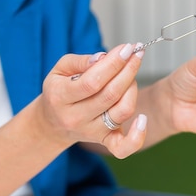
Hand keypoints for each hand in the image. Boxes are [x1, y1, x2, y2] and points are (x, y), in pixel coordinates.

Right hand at [36, 43, 147, 157]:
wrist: (52, 123)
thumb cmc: (59, 90)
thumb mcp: (60, 69)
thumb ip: (80, 61)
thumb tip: (103, 58)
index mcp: (61, 97)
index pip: (92, 81)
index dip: (113, 64)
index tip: (126, 48)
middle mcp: (76, 118)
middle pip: (110, 94)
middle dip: (128, 70)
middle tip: (137, 53)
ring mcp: (91, 132)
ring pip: (122, 111)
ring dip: (132, 88)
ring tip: (131, 72)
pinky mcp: (104, 141)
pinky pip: (123, 147)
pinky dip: (137, 136)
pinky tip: (143, 118)